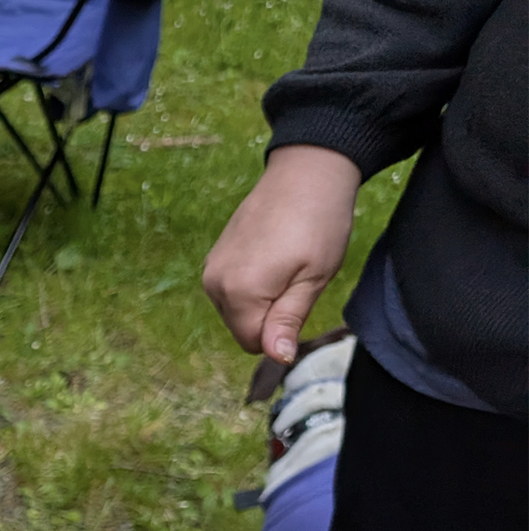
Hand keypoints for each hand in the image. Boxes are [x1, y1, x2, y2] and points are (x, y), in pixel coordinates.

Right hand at [202, 146, 361, 362]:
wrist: (305, 172)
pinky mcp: (214, 257)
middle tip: (298, 280)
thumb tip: (277, 358)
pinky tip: (272, 257)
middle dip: (269, 317)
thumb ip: (288, 320)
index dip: (283, 333)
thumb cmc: (319, 224)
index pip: (254, 343)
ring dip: (260, 301)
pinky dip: (251, 285)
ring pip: (235, 311)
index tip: (303, 300)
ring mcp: (211, 268)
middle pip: (242, 329)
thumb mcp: (313, 278)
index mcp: (240, 292)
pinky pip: (230, 290)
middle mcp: (214, 283)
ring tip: (286, 265)